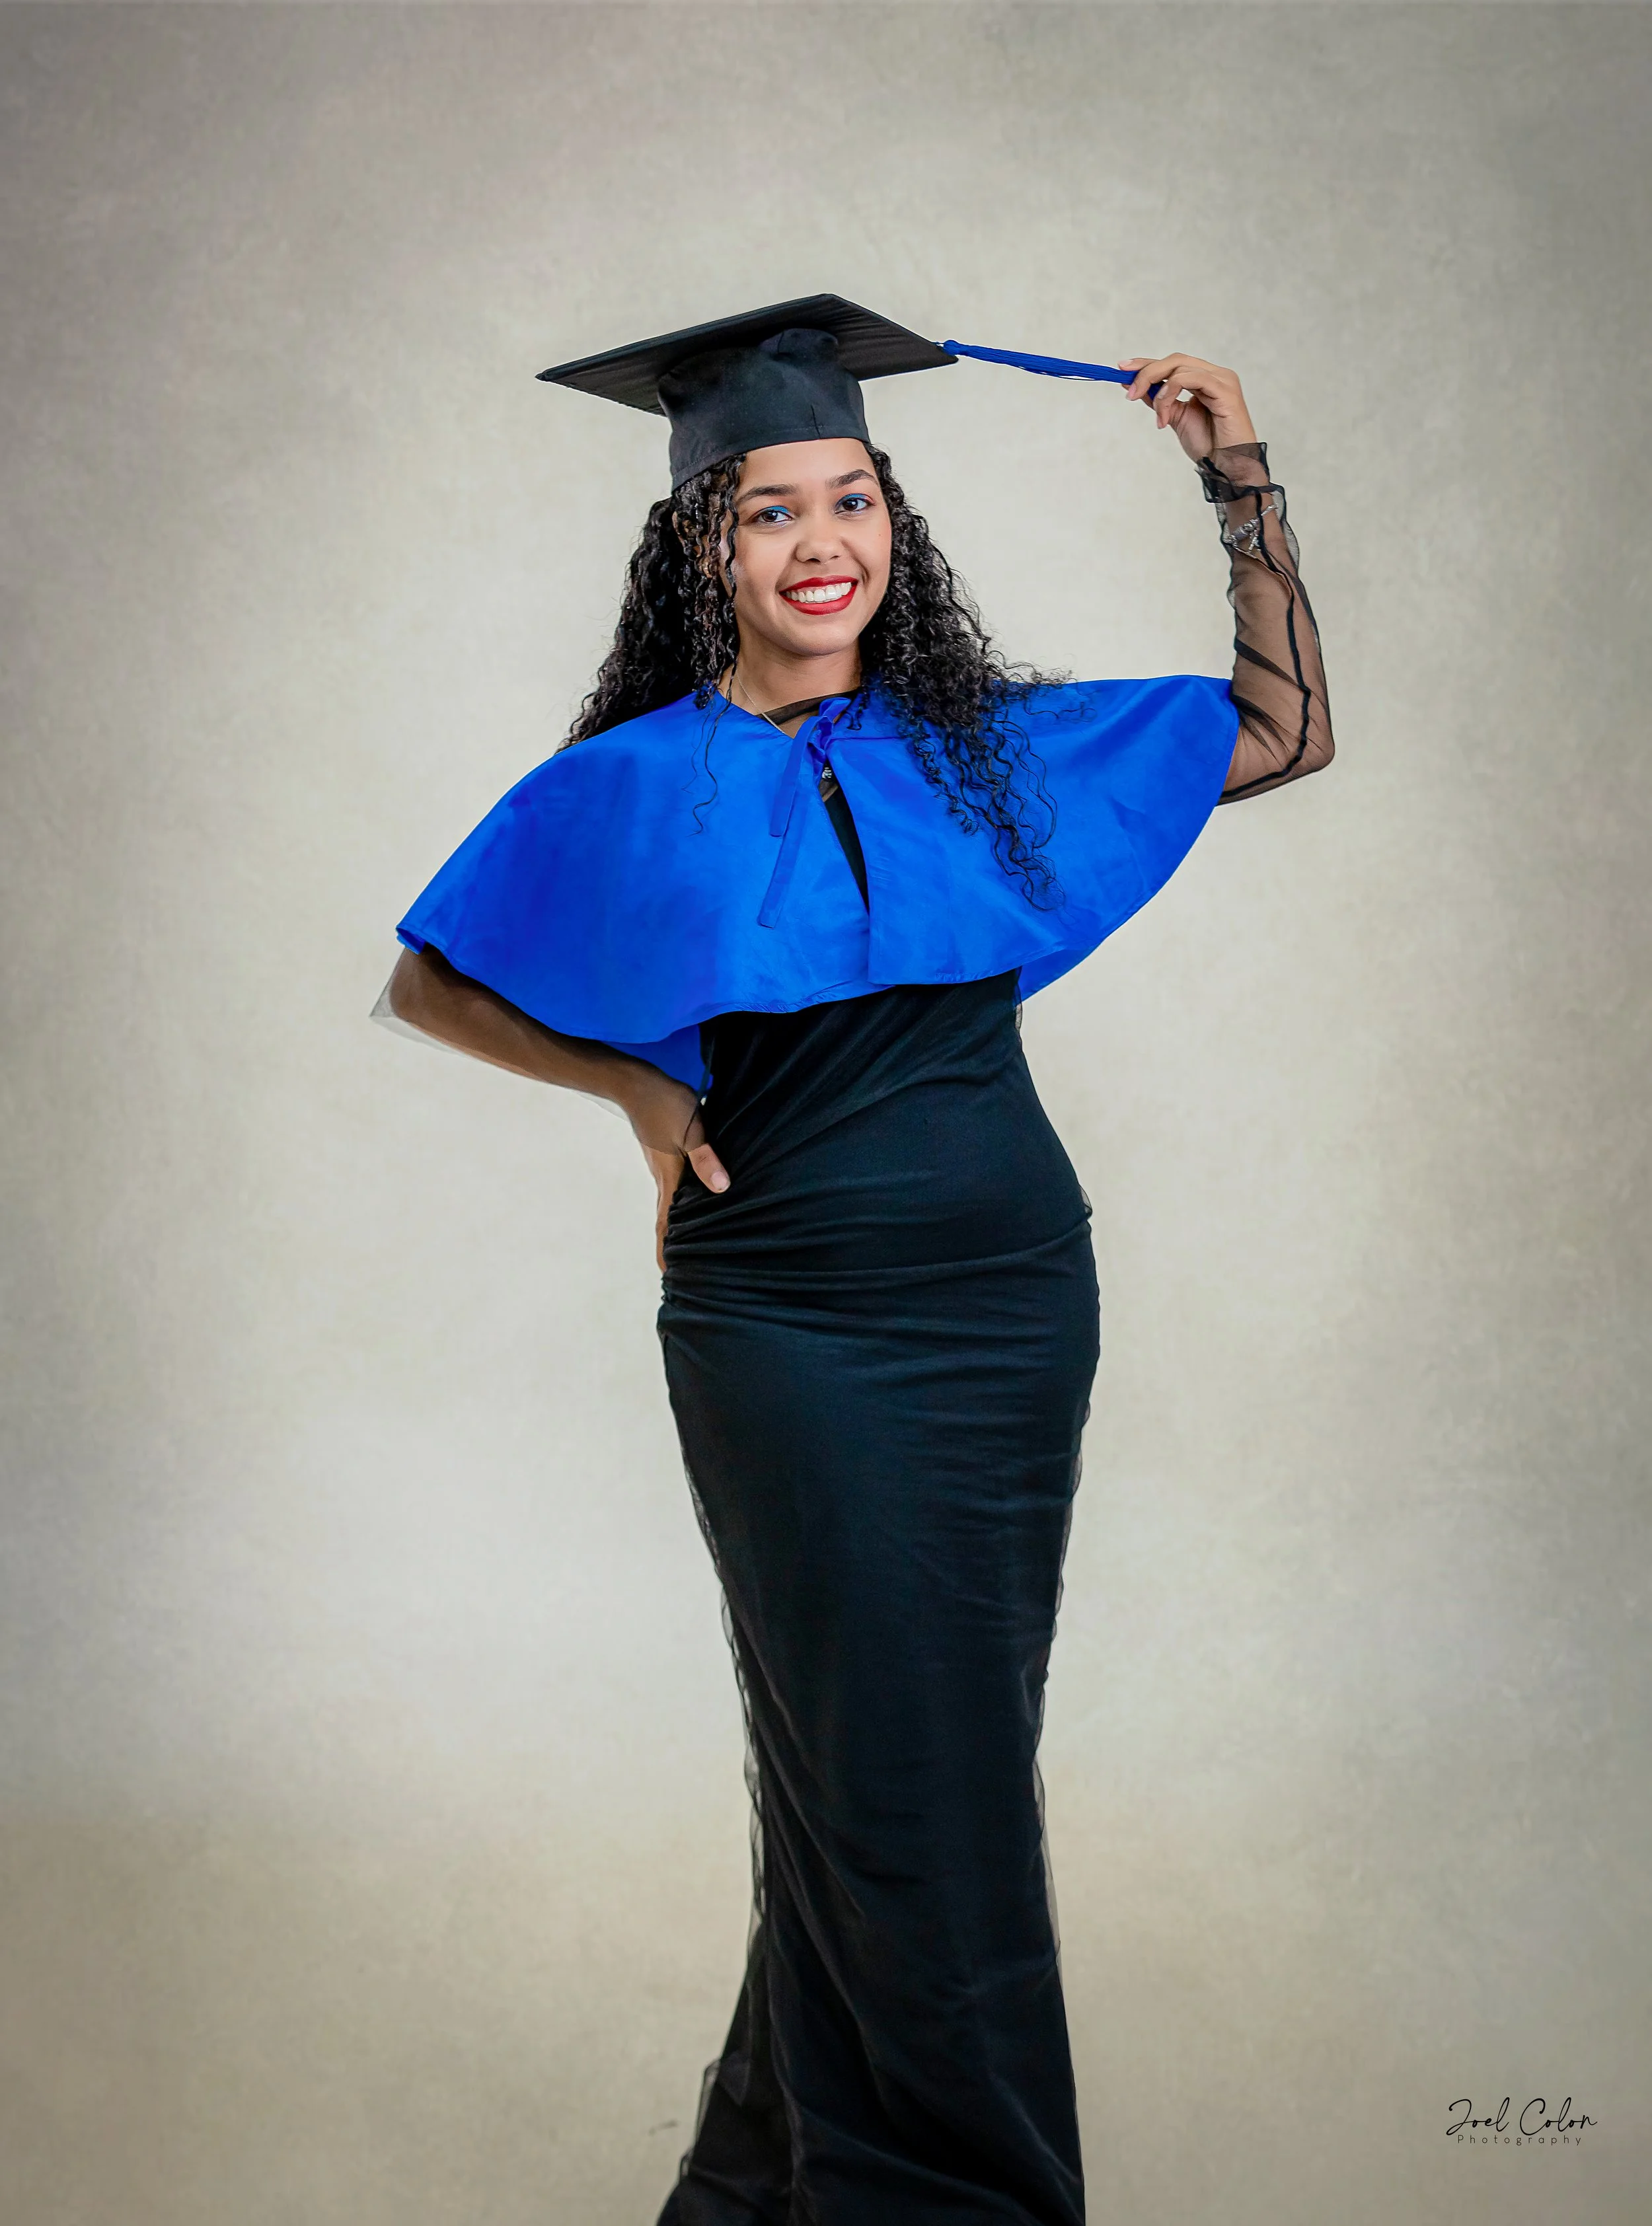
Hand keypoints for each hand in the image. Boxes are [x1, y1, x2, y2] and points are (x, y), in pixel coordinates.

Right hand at [623, 1072, 730, 1271]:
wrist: (634, 1082)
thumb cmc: (663, 1104)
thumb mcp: (691, 1130)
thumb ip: (705, 1158)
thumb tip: (721, 1188)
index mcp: (668, 1178)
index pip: (665, 1222)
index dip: (666, 1248)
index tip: (667, 1273)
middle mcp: (662, 1176)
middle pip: (668, 1216)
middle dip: (674, 1241)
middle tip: (685, 1263)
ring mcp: (661, 1164)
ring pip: (673, 1199)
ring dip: (681, 1219)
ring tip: (695, 1234)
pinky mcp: (663, 1151)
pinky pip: (675, 1182)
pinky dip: (685, 1196)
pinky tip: (698, 1194)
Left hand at [1118, 355, 1255, 461]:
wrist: (1228, 466)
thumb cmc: (1208, 445)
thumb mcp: (1175, 418)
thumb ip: (1159, 400)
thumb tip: (1134, 386)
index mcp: (1206, 378)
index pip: (1173, 363)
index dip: (1146, 363)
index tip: (1122, 369)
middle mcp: (1216, 374)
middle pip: (1175, 360)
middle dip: (1146, 373)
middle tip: (1130, 393)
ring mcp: (1222, 379)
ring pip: (1180, 368)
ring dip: (1160, 393)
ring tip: (1159, 418)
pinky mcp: (1226, 389)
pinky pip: (1191, 379)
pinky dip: (1171, 394)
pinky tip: (1165, 416)